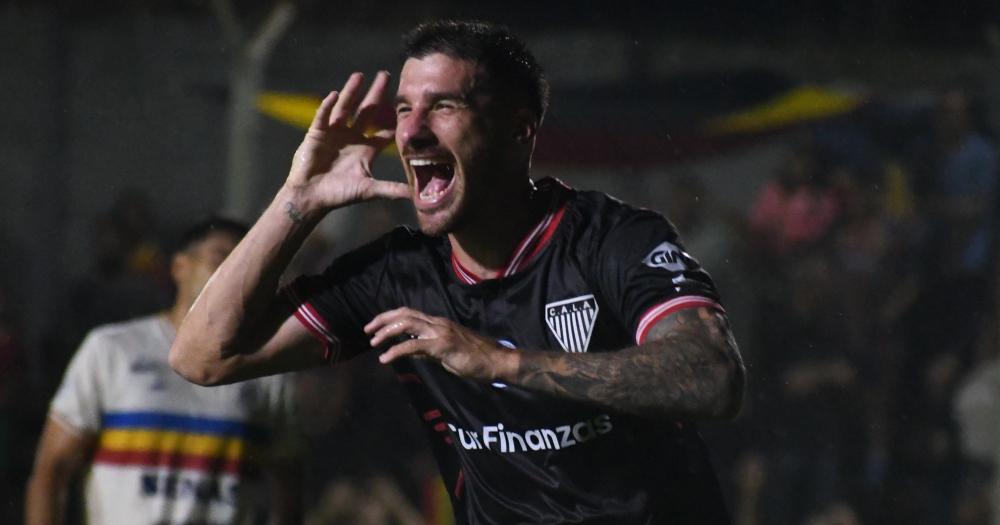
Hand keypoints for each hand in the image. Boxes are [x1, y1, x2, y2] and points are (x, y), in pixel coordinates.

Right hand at [287, 71, 408, 210]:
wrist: (311, 197)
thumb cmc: (339, 195)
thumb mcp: (369, 190)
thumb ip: (392, 189)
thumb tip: (415, 195)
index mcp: (366, 149)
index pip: (384, 129)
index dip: (394, 117)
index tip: (407, 102)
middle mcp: (352, 137)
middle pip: (367, 111)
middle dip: (376, 94)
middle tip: (385, 75)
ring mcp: (334, 133)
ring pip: (345, 108)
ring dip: (351, 92)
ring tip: (360, 75)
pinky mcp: (317, 133)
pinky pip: (323, 116)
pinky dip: (327, 106)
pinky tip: (333, 95)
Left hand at [365, 307, 514, 381]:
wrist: (495, 361)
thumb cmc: (474, 358)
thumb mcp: (445, 354)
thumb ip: (426, 351)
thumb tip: (408, 352)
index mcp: (437, 323)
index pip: (409, 313)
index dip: (390, 317)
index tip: (375, 326)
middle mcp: (436, 323)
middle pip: (404, 313)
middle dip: (383, 320)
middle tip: (368, 331)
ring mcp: (439, 332)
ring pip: (407, 324)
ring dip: (387, 331)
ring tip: (374, 342)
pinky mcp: (441, 345)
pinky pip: (413, 345)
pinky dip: (397, 350)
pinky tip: (386, 358)